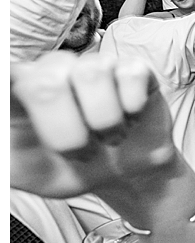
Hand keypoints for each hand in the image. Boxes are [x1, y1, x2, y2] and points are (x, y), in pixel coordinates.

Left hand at [11, 52, 178, 199]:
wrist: (120, 177)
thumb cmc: (67, 168)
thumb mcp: (23, 170)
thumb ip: (6, 144)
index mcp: (21, 89)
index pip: (6, 72)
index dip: (8, 75)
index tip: (6, 92)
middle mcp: (55, 69)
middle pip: (47, 83)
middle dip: (67, 134)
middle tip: (82, 153)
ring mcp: (96, 65)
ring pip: (92, 73)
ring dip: (106, 121)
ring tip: (109, 138)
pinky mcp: (134, 68)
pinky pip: (131, 75)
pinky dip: (133, 107)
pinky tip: (131, 119)